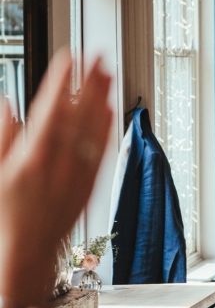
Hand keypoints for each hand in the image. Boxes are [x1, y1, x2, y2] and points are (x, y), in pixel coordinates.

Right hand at [0, 50, 112, 301]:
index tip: (68, 58)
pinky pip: (101, 152)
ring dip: (102, 99)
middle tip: (97, 56)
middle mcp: (58, 166)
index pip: (49, 112)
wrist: (27, 251)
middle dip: (87, 83)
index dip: (60, 82)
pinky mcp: (89, 185)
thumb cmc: (6, 214)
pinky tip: (111, 110)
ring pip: (93, 131)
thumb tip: (5, 104)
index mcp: (30, 160)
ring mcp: (77, 175)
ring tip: (107, 73)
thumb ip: (1, 137)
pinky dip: (107, 128)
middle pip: (77, 116)